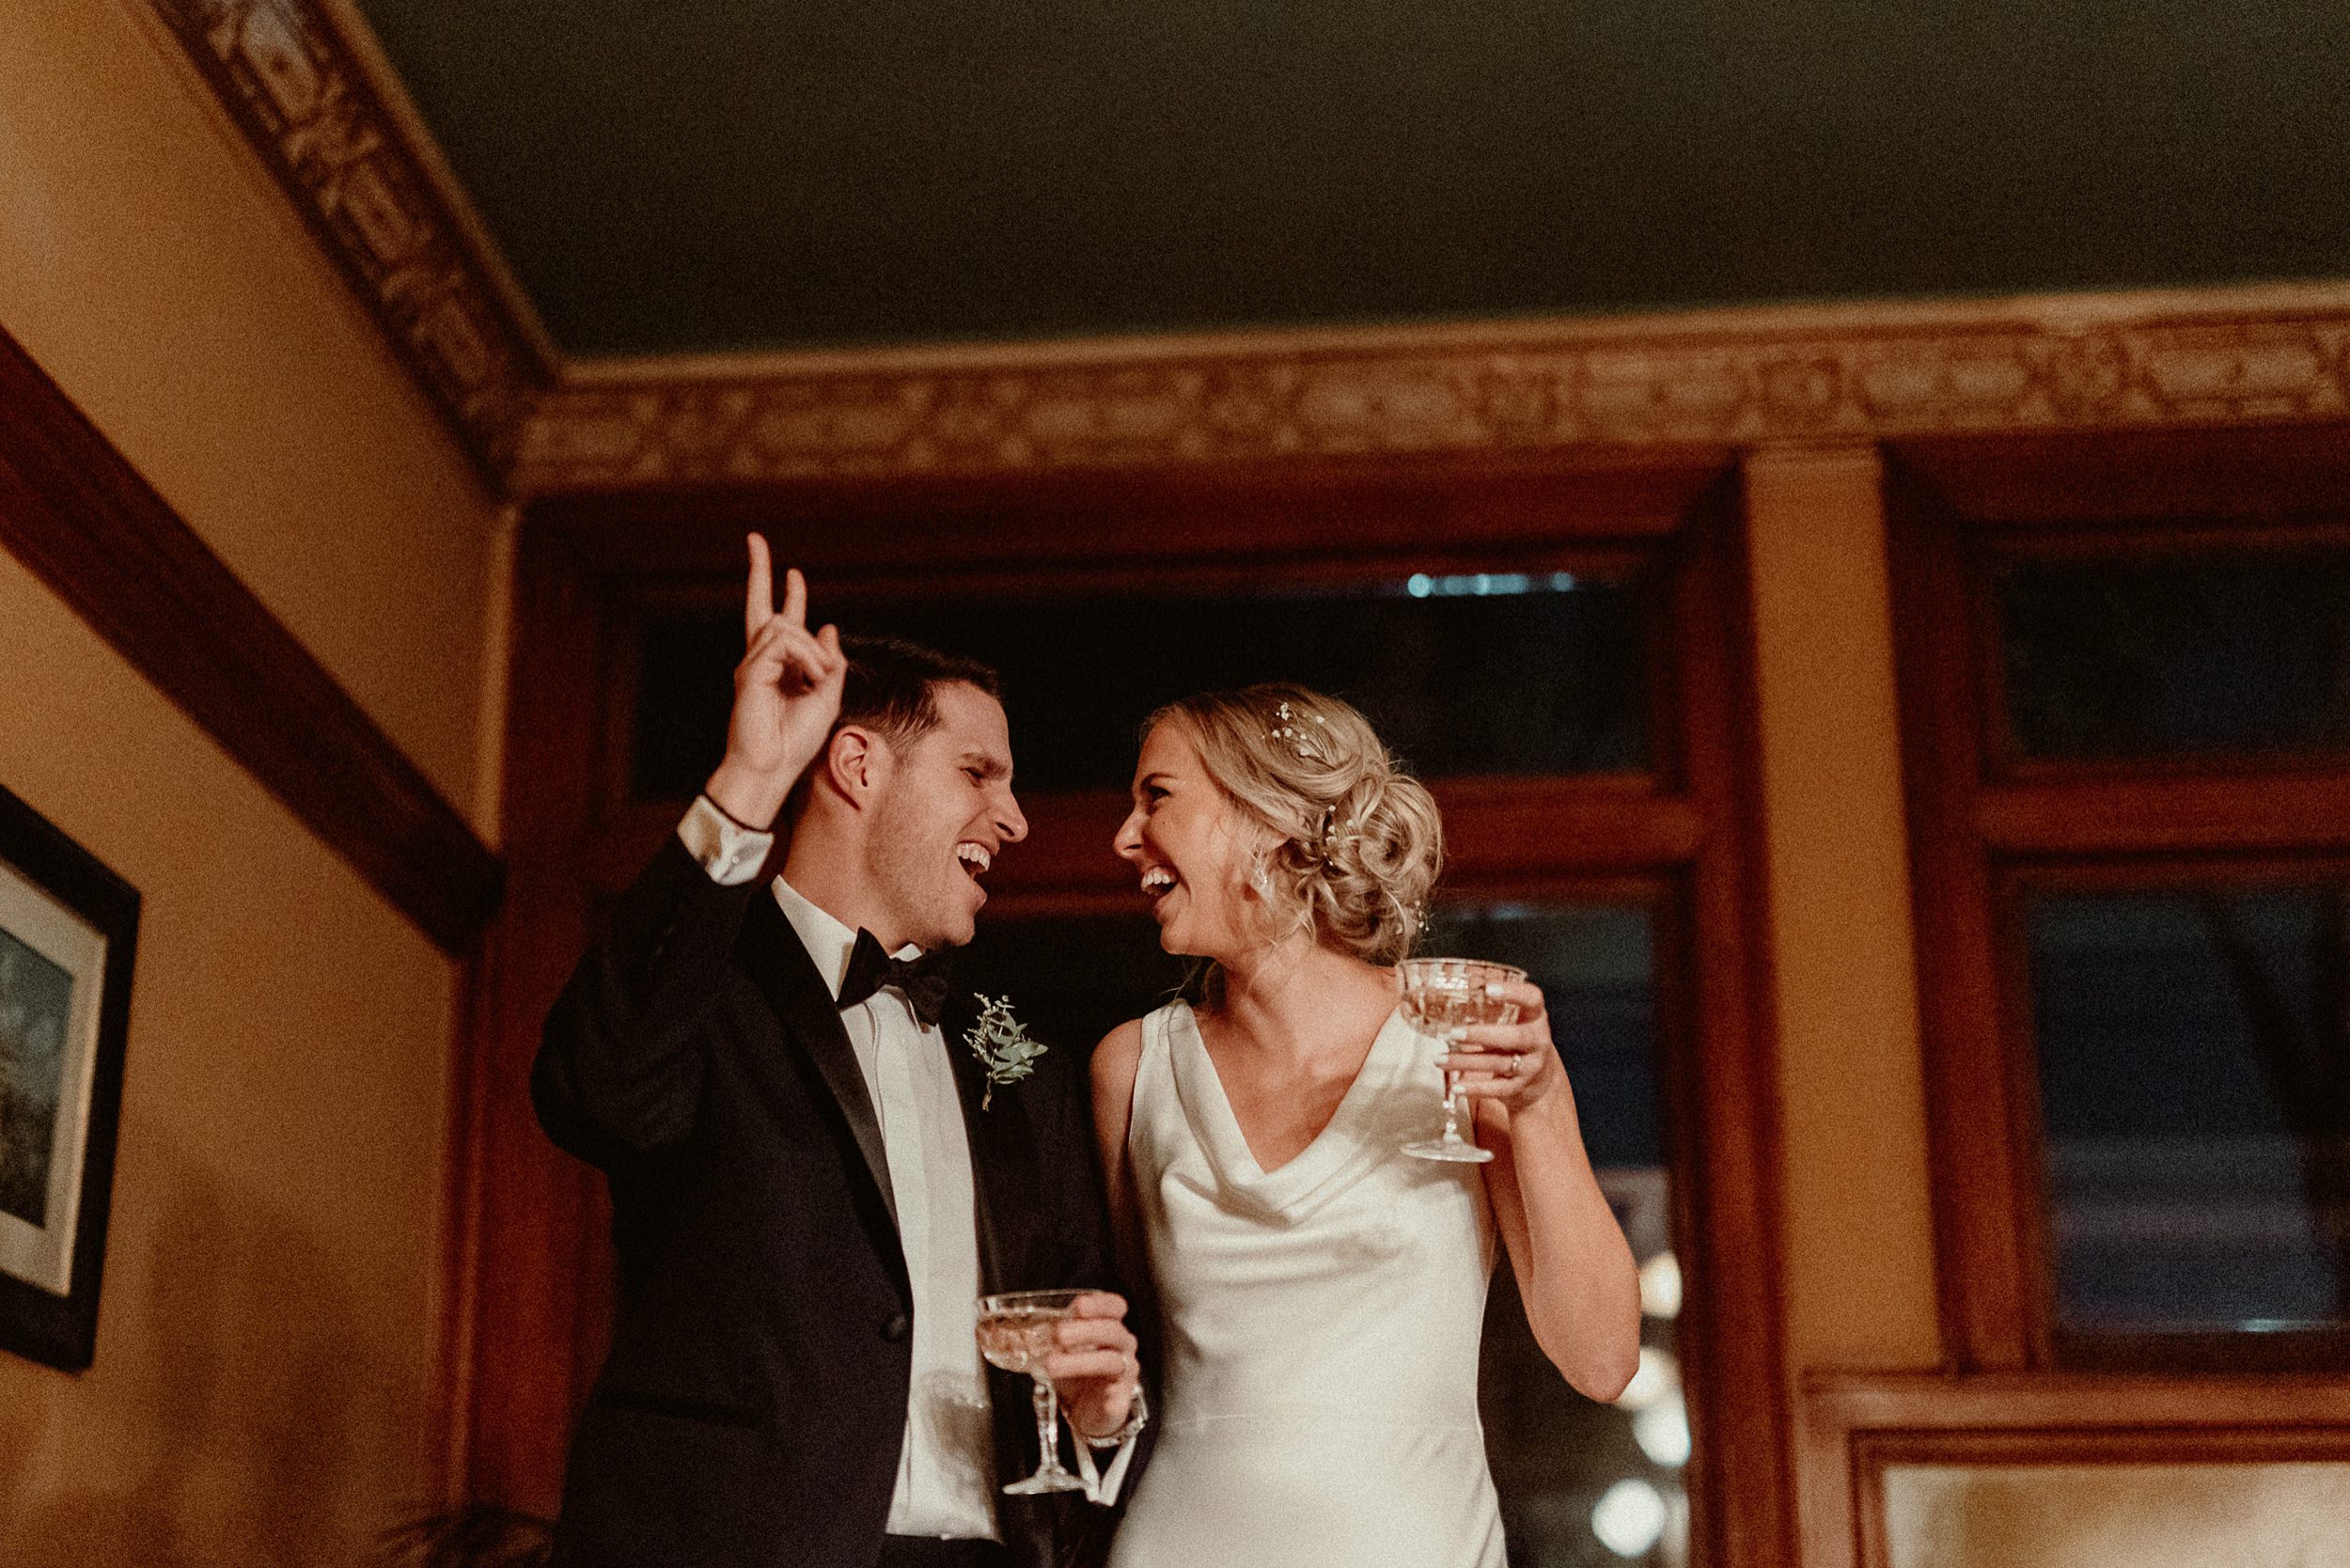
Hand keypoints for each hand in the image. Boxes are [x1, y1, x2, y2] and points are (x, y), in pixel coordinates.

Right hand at [703, 535, 846, 828]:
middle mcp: (763, 660)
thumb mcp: (827, 697)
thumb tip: (828, 628)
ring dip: (812, 650)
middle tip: (755, 538)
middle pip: (760, 606)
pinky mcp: (750, 670)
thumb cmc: (796, 742)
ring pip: (787, 626)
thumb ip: (829, 663)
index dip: (791, 596)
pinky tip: (810, 678)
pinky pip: (784, 642)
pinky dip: (806, 657)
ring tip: (819, 678)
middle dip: (759, 570)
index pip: (783, 622)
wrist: (771, 768)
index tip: (793, 573)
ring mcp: (754, 664)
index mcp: (781, 667)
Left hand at [1043, 1291, 1139, 1440]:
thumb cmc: (1077, 1375)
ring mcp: (1125, 1373)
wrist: (1088, 1412)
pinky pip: (1116, 1397)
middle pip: (1112, 1331)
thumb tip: (1029, 1330)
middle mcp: (1122, 1346)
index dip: (1100, 1304)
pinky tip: (1083, 1396)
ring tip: (1052, 1365)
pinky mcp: (1121, 1400)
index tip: (1079, 1306)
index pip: (1115, 1307)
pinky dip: (1104, 1396)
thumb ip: (1054, 1338)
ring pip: (1110, 1361)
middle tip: (1059, 1334)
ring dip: (1080, 1361)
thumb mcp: (1064, 1352)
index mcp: (1110, 1328)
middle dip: (1085, 1330)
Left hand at [1438, 979, 1566, 1114]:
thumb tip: (1450, 993)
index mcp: (1536, 1017)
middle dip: (1482, 1035)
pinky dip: (1475, 1088)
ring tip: (1440, 1059)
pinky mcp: (1520, 1086)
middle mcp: (1538, 1041)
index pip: (1533, 999)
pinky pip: (1497, 1088)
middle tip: (1454, 1033)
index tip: (1488, 989)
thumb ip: (1492, 1011)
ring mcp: (1531, 1066)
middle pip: (1515, 1037)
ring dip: (1466, 1062)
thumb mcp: (1514, 1022)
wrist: (1540, 1080)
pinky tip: (1455, 1086)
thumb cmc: (1517, 1041)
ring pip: (1498, 1063)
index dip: (1513, 993)